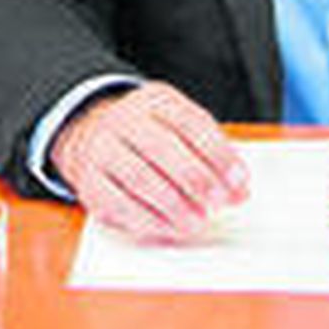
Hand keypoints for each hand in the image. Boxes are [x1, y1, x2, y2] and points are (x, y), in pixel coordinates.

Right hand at [49, 81, 249, 239]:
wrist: (91, 133)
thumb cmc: (149, 136)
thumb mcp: (180, 128)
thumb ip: (211, 154)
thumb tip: (238, 189)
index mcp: (154, 101)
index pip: (189, 121)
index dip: (217, 153)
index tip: (238, 179)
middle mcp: (124, 119)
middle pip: (161, 147)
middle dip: (195, 178)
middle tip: (217, 201)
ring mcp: (102, 148)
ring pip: (139, 176)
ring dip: (173, 205)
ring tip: (197, 221)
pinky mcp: (90, 181)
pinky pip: (119, 203)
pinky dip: (148, 219)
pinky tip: (169, 227)